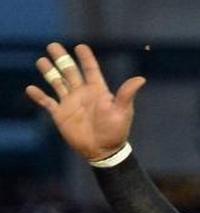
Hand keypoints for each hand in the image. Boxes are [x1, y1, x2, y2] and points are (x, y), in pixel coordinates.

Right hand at [25, 42, 145, 160]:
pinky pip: (47, 102)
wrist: (103, 151)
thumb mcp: (122, 111)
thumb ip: (126, 94)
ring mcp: (70, 103)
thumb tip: (141, 79)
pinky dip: (38, 96)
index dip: (86, 58)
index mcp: (97, 90)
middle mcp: (82, 93)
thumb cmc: (115, 131)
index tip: (80, 46)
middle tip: (52, 45)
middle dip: (61, 58)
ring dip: (49, 72)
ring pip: (57, 82)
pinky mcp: (60, 114)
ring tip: (41, 60)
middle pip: (69, 71)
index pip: (90, 69)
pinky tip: (30, 88)